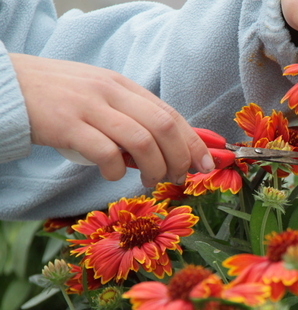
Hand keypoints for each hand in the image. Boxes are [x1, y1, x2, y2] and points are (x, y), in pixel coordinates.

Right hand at [10, 53, 214, 186]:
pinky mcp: (67, 125)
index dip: (194, 142)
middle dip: (180, 158)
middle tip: (177, 177)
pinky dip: (115, 171)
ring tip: (149, 180)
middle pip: (163, 127)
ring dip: (154, 168)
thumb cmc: (59, 96)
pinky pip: (105, 153)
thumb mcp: (100, 95)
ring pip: (141, 141)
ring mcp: (90, 107)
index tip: (206, 164)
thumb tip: (167, 147)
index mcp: (124, 86)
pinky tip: (112, 175)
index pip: (170, 114)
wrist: (9, 86)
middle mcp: (111, 92)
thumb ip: (130, 115)